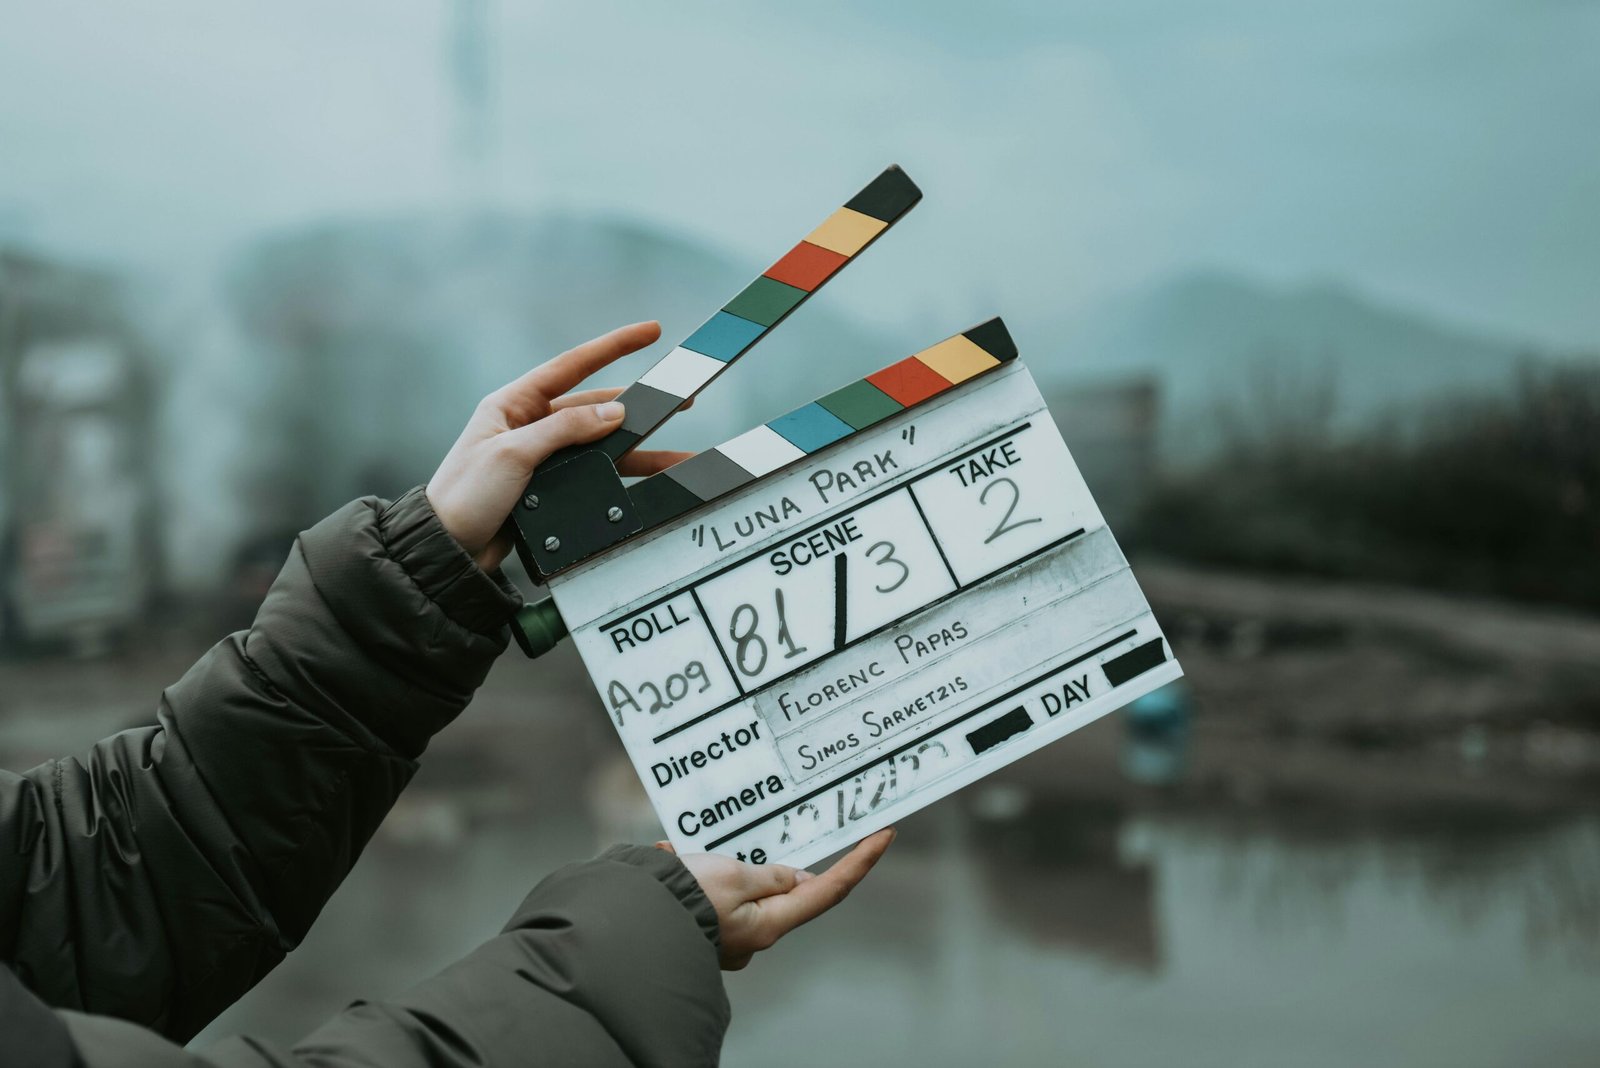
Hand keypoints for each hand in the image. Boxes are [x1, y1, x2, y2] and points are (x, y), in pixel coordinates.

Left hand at [427, 321, 692, 570]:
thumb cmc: (465, 497)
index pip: (572, 366)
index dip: (614, 346)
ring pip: (601, 446)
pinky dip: (620, 477)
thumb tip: (614, 412)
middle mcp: (529, 426)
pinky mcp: (549, 489)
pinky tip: (646, 482)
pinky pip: (594, 475)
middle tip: (680, 402)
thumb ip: (565, 429)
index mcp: (513, 404)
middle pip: (596, 407)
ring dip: (638, 451)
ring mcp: (541, 458)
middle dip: (639, 406)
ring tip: (678, 458)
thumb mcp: (513, 454)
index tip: (651, 332)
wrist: (448, 552)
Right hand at [662, 828, 894, 969]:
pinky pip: (706, 890)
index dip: (860, 862)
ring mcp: (727, 934)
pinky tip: (669, 858)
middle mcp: (753, 934)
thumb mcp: (733, 876)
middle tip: (731, 846)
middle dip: (759, 860)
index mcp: (769, 924)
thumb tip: (792, 878)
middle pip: (779, 888)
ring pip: (737, 885)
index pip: (829, 889)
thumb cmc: (682, 902)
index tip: (885, 835)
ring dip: (715, 863)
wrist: (627, 928)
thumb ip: (768, 874)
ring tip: (684, 853)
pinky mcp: (701, 926)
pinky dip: (692, 868)